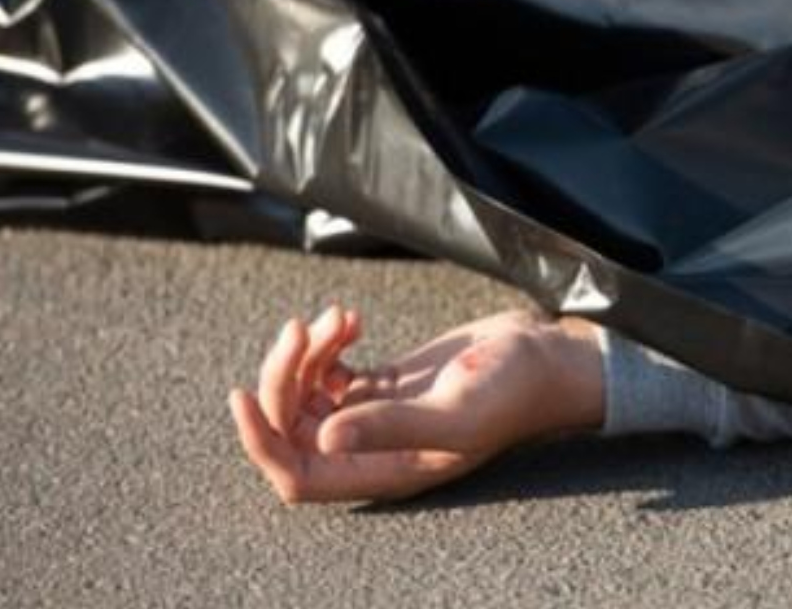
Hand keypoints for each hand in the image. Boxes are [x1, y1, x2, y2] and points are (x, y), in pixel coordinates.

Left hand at [228, 306, 604, 503]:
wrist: (550, 356)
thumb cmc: (516, 389)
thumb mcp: (456, 411)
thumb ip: (391, 426)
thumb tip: (325, 439)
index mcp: (386, 471)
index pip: (296, 475)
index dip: (260, 442)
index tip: (241, 394)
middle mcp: (374, 449)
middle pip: (292, 428)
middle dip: (283, 378)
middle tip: (301, 329)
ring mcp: (378, 414)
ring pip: (306, 395)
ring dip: (305, 353)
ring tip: (336, 317)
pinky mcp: (387, 382)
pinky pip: (330, 370)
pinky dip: (327, 342)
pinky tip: (351, 317)